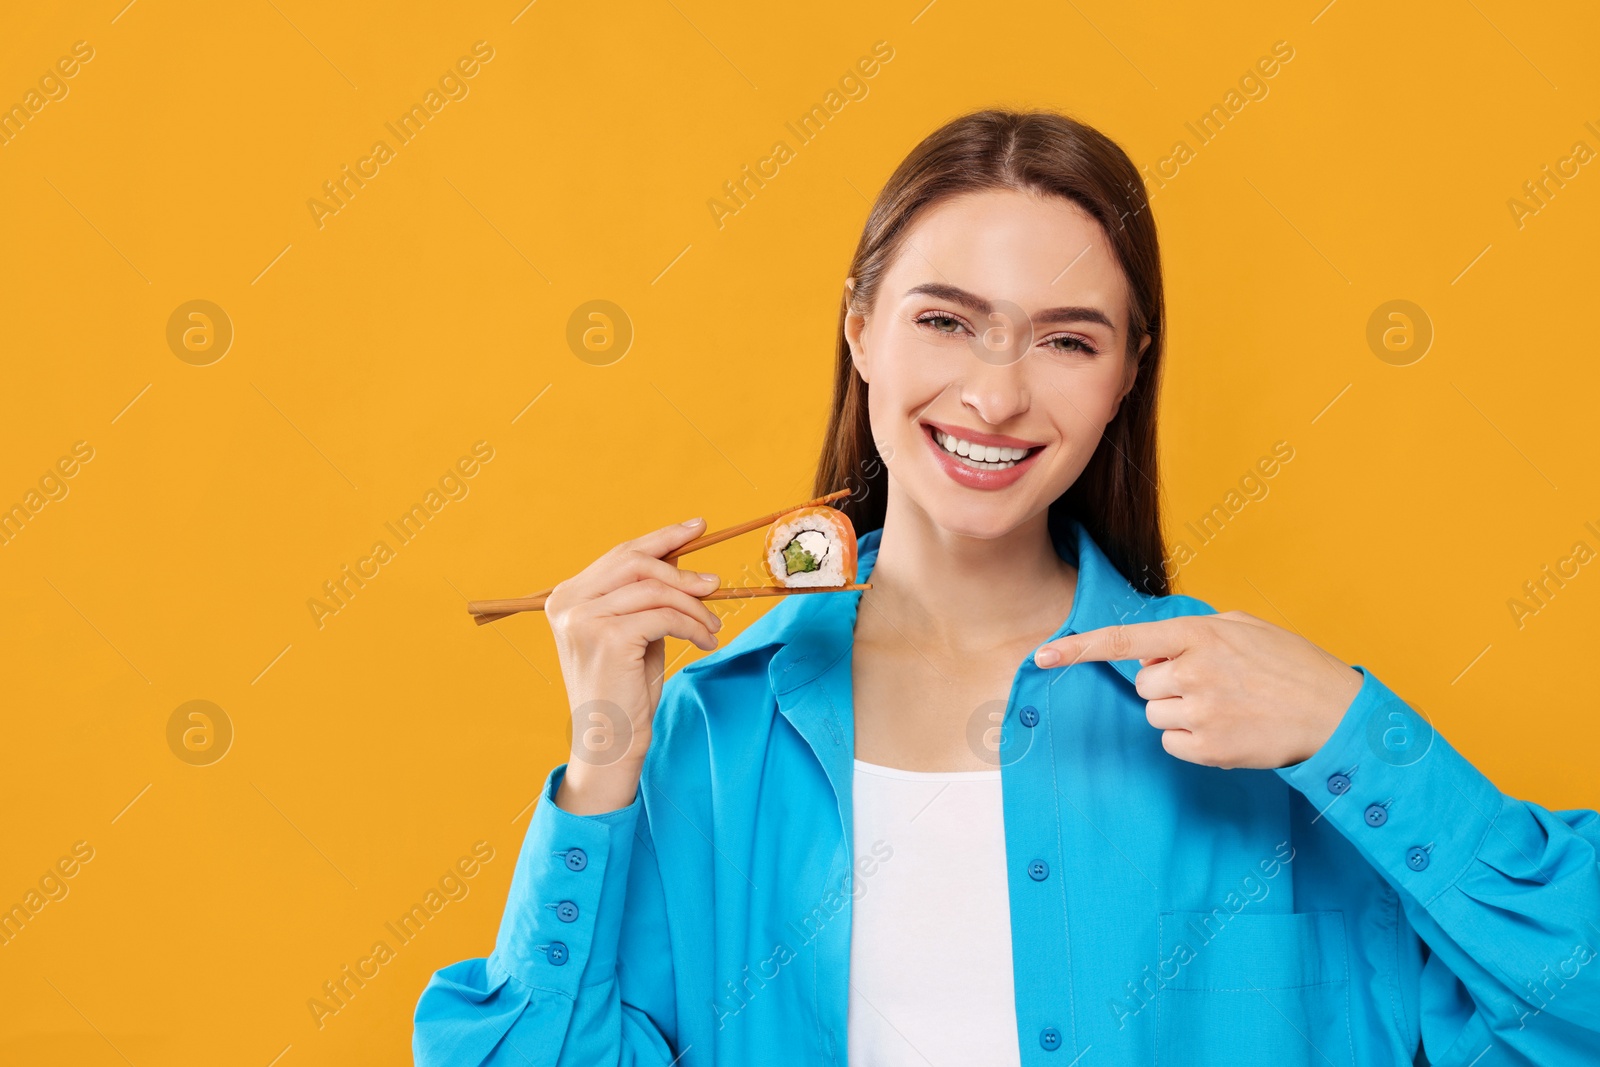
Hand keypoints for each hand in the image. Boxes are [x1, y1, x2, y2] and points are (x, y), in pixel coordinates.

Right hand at [543, 517, 723, 812]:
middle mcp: (567, 603)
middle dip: (682, 570)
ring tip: (713, 627)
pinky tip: (705, 642)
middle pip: (636, 562)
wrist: (609, 741)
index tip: (697, 527)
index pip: (621, 554)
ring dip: (694, 606)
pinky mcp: (607, 637)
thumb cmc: (624, 689)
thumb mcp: (634, 631)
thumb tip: (681, 555)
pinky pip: (664, 616)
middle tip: (715, 585)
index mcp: (566, 597)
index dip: (662, 537)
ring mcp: (583, 619)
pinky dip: (693, 625)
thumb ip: (647, 595)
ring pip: (655, 589)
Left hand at [1032, 610, 1364, 769]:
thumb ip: (1196, 630)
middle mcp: (1194, 669)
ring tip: (1226, 708)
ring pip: (1154, 715)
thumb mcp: (1245, 627)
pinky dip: (1190, 741)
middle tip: (1213, 686)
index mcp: (1199, 633)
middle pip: (1142, 684)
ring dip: (1179, 714)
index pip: (1125, 640)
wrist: (1336, 713)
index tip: (1043, 656)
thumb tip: (1156, 643)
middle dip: (1167, 686)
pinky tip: (1226, 731)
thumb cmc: (1290, 666)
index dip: (1079, 648)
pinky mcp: (1209, 747)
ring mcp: (1200, 710)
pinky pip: (1171, 744)